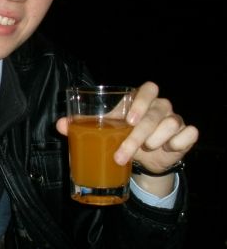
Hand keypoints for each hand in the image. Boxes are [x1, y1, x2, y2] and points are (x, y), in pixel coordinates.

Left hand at [56, 81, 198, 196]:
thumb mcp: (104, 130)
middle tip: (121, 152)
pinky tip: (169, 148)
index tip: (129, 119)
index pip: (148, 88)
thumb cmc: (121, 136)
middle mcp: (160, 107)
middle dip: (137, 135)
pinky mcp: (186, 136)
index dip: (141, 101)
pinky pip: (189, 133)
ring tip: (145, 150)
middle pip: (155, 114)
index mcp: (141, 100)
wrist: (143, 160)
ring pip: (171, 123)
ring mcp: (174, 120)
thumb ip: (83, 124)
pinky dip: (179, 141)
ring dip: (156, 139)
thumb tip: (60, 125)